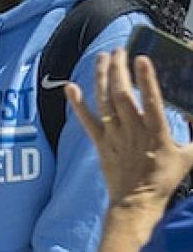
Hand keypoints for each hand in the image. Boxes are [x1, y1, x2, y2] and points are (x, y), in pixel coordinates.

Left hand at [65, 48, 192, 210]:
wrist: (136, 202)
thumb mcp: (190, 156)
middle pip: (122, 94)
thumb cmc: (164, 179)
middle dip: (119, 69)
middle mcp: (132, 130)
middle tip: (119, 50)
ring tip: (102, 57)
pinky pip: (86, 120)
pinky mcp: (100, 142)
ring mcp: (113, 135)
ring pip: (104, 101)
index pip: (152, 100)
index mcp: (156, 132)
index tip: (142, 58)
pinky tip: (70, 87)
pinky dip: (77, 103)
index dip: (147, 79)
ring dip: (101, 77)